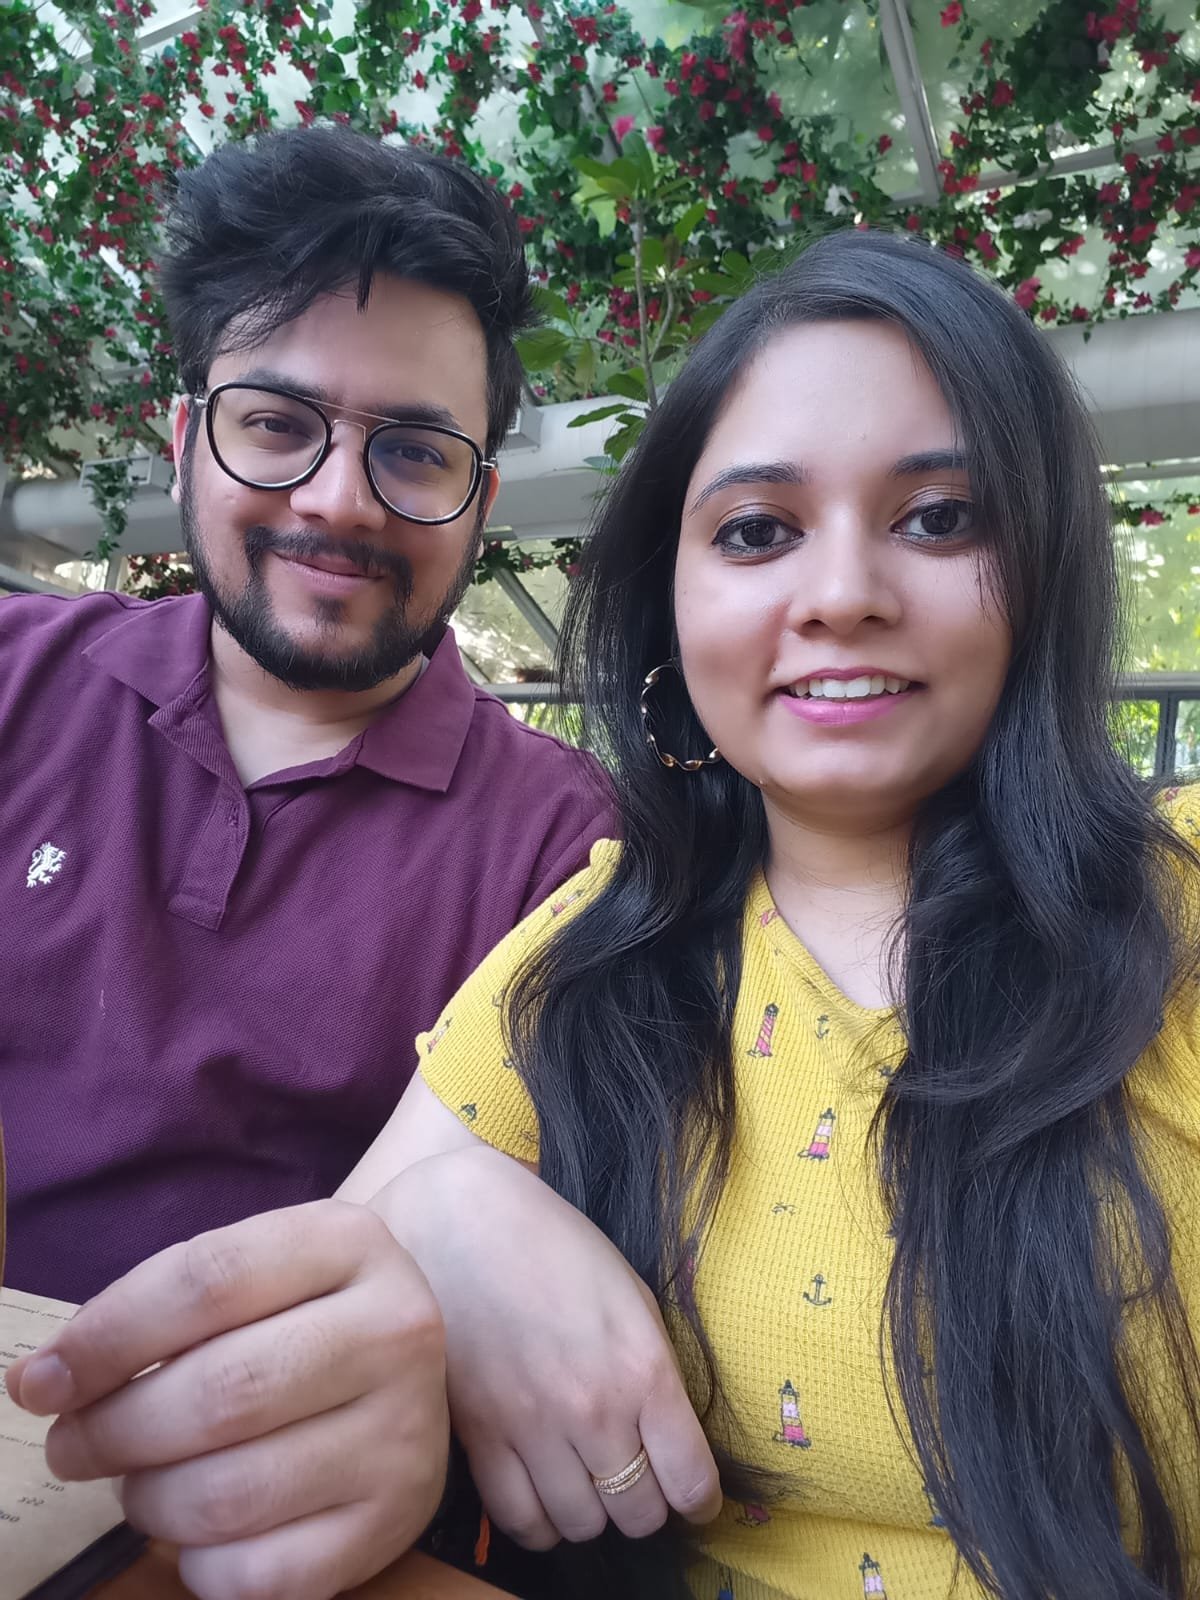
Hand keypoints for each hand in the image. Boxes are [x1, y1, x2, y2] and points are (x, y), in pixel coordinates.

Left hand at [5, 1201, 448, 1599]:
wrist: (411, 1358)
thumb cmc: (297, 1313)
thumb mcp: (250, 1274)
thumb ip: (152, 1312)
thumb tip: (41, 1383)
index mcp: (348, 1243)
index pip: (208, 1280)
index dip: (106, 1337)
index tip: (40, 1382)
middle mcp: (396, 1330)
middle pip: (221, 1392)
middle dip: (115, 1431)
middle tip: (73, 1446)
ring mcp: (404, 1431)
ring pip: (231, 1493)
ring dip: (151, 1500)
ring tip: (142, 1483)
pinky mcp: (396, 1521)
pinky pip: (262, 1574)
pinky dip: (201, 1564)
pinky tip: (201, 1532)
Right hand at [373, 1148, 722, 1551]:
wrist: (461, 1217)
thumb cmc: (554, 1244)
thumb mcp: (629, 1294)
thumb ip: (655, 1370)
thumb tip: (674, 1441)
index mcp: (642, 1367)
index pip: (690, 1481)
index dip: (699, 1498)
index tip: (693, 1495)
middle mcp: (592, 1408)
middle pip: (639, 1513)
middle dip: (647, 1504)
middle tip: (637, 1480)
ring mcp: (531, 1426)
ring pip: (583, 1525)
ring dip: (595, 1514)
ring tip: (590, 1484)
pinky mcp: (478, 1436)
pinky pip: (520, 1520)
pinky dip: (542, 1523)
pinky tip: (548, 1497)